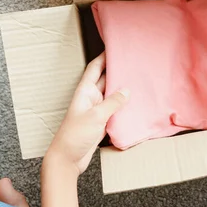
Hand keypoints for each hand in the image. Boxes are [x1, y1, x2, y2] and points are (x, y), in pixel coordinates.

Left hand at [45, 53, 128, 175]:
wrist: (68, 159)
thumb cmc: (74, 136)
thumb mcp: (95, 116)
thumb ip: (112, 102)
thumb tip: (127, 90)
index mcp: (85, 92)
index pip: (95, 69)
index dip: (104, 57)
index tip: (115, 47)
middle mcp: (91, 98)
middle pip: (106, 80)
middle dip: (117, 71)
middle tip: (133, 63)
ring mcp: (97, 111)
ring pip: (112, 95)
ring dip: (123, 89)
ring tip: (138, 80)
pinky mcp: (102, 123)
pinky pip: (115, 110)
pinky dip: (124, 106)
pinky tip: (136, 104)